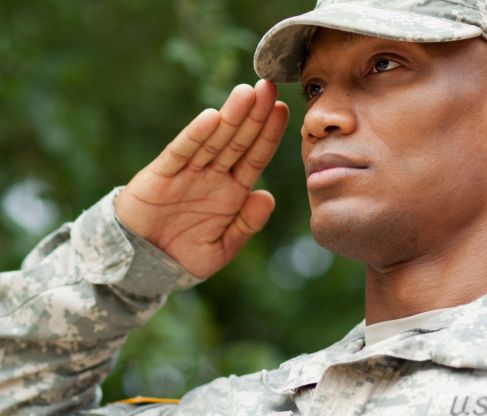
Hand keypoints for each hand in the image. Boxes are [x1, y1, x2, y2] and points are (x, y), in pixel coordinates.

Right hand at [115, 80, 288, 277]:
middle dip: (254, 114)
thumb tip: (267, 197)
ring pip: (213, 140)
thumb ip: (246, 224)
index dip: (269, 134)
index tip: (284, 110)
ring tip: (247, 92)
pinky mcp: (161, 175)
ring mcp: (188, 172)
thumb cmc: (183, 255)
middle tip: (269, 87)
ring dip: (230, 116)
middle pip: (238, 140)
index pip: (255, 157)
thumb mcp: (222, 247)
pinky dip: (195, 136)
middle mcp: (212, 176)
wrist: (141, 265)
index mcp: (232, 191)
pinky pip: (181, 153)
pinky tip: (211, 118)